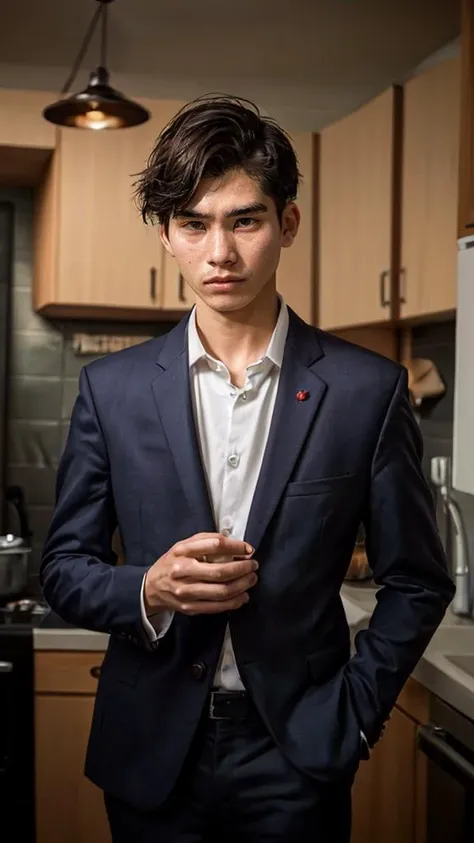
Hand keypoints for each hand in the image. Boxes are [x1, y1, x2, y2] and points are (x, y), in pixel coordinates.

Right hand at [144, 532, 258, 616]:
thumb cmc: (174, 562)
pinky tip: (243, 596)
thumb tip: (237, 545)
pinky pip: (217, 607)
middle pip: (220, 572)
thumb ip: (208, 540)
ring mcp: (186, 592)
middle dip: (243, 569)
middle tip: (253, 566)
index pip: (215, 545)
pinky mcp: (189, 607)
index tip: (248, 549)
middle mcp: (183, 571)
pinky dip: (234, 602)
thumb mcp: (184, 544)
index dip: (236, 547)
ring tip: (251, 579)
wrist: (152, 587)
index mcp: (182, 551)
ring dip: (242, 585)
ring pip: (221, 591)